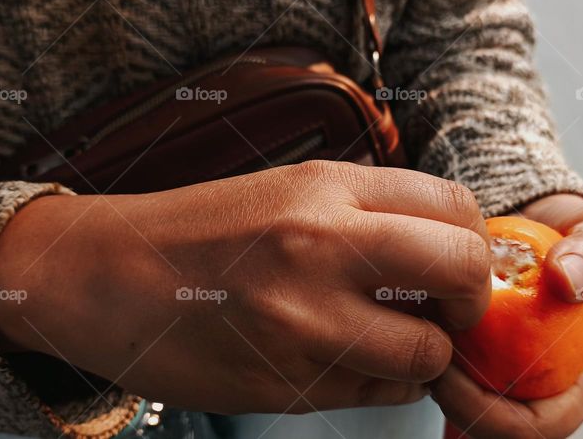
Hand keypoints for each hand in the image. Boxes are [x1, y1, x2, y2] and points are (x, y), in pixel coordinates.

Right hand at [0, 161, 492, 413]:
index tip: (460, 262)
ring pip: (428, 352)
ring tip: (395, 341)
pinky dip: (384, 384)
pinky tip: (352, 362)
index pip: (455, 206)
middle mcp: (321, 247)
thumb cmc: (203, 232)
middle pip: (462, 269)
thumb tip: (451, 246)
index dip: (474, 241)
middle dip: (472, 297)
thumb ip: (369, 211)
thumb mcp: (288, 191)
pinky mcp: (287, 384)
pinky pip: (379, 393)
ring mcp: (304, 321)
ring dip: (427, 354)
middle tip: (450, 307)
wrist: (107, 278)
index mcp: (325, 189)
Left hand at [431, 194, 582, 437]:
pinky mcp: (487, 373)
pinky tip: (410, 338)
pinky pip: (454, 387)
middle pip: (496, 433)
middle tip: (418, 359)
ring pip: (469, 417)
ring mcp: (517, 389)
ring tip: (413, 342)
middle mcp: (551, 397)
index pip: (538, 427)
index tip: (447, 369)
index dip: (488, 413)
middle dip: (452, 405)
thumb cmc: (577, 238)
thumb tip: (569, 279)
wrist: (545, 225)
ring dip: (436, 388)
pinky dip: (429, 368)